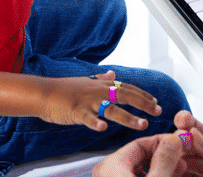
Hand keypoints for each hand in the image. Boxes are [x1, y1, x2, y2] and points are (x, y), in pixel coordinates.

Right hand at [39, 70, 161, 131]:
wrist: (45, 92)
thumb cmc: (65, 89)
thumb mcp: (86, 81)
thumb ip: (101, 78)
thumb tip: (112, 74)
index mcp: (101, 85)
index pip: (126, 88)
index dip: (142, 94)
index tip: (156, 101)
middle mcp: (98, 91)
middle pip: (125, 95)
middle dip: (143, 104)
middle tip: (158, 111)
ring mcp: (88, 102)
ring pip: (112, 109)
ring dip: (129, 117)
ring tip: (142, 124)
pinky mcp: (76, 112)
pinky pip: (88, 118)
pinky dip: (96, 123)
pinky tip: (104, 128)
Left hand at [93, 133, 187, 176]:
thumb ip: (164, 161)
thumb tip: (174, 139)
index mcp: (109, 166)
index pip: (140, 144)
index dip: (163, 143)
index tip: (180, 146)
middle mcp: (108, 174)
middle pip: (143, 158)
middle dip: (168, 158)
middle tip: (187, 160)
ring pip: (145, 171)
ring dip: (166, 169)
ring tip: (186, 170)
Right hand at [175, 111, 202, 176]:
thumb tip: (194, 134)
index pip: (196, 126)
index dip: (186, 120)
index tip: (181, 121)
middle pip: (184, 143)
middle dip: (181, 142)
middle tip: (182, 145)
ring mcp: (199, 171)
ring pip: (181, 160)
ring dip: (181, 160)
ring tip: (189, 167)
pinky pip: (182, 175)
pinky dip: (179, 173)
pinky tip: (182, 173)